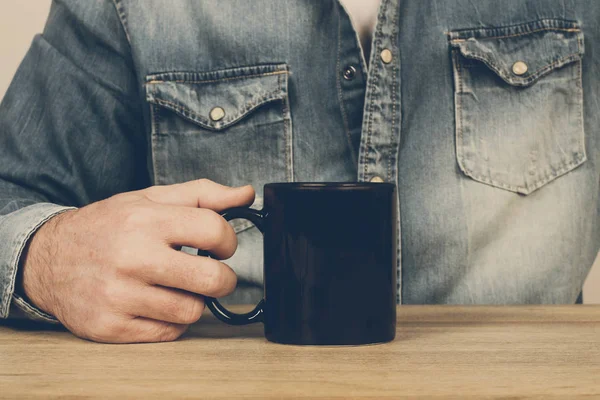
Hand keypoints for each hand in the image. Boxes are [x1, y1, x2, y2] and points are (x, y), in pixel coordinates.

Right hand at [19, 179, 253, 342]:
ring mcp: (119, 296)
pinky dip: (172, 321)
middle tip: (210, 273)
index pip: (215, 231)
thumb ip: (202, 194)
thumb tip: (246, 194)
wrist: (47, 259)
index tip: (219, 246)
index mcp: (146, 220)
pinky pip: (168, 333)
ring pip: (192, 311)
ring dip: (194, 300)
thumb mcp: (150, 199)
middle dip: (223, 278)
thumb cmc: (107, 225)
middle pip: (213, 280)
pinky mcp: (110, 326)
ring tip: (177, 286)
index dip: (228, 241)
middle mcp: (132, 258)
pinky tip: (158, 304)